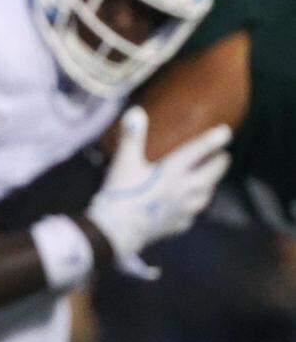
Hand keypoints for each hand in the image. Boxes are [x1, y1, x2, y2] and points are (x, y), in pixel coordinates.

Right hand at [87, 106, 230, 278]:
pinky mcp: (177, 225)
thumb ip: (132, 136)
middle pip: (211, 174)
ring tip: (208, 181)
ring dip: (209, 185)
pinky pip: (191, 214)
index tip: (225, 132)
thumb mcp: (124, 162)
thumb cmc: (120, 192)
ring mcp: (183, 209)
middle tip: (222, 157)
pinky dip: (192, 207)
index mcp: (173, 171)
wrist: (117, 230)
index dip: (213, 140)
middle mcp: (184, 190)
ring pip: (206, 195)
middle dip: (219, 164)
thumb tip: (136, 111)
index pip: (198, 151)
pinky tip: (186, 207)